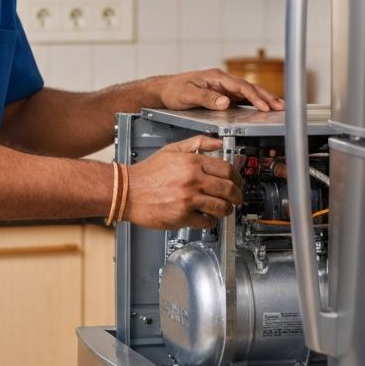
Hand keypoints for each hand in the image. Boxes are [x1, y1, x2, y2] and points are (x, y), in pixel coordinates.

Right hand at [125, 135, 241, 229]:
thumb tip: (218, 143)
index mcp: (192, 162)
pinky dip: (210, 222)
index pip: (227, 169)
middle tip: (237, 198)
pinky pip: (206, 222)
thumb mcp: (171, 149)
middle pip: (229, 189)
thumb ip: (197, 143)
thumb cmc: (147, 173)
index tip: (238, 182)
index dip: (237, 177)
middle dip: (237, 196)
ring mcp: (188, 199)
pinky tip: (207, 218)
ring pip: (221, 207)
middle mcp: (192, 180)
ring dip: (227, 210)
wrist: (126, 191)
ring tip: (224, 209)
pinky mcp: (182, 216)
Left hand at [157, 68, 283, 112]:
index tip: (265, 106)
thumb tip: (225, 102)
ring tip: (278, 107)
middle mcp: (222, 81)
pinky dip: (253, 102)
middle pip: (249, 87)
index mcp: (216, 77)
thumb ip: (206, 98)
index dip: (254, 97)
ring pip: (247, 93)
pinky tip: (261, 108)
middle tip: (281, 106)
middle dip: (266, 96)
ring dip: (263, 99)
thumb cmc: (173, 91)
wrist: (164, 91)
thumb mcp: (188, 96)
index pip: (241, 86)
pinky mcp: (221, 95)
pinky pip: (241, 98)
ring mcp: (223, 88)